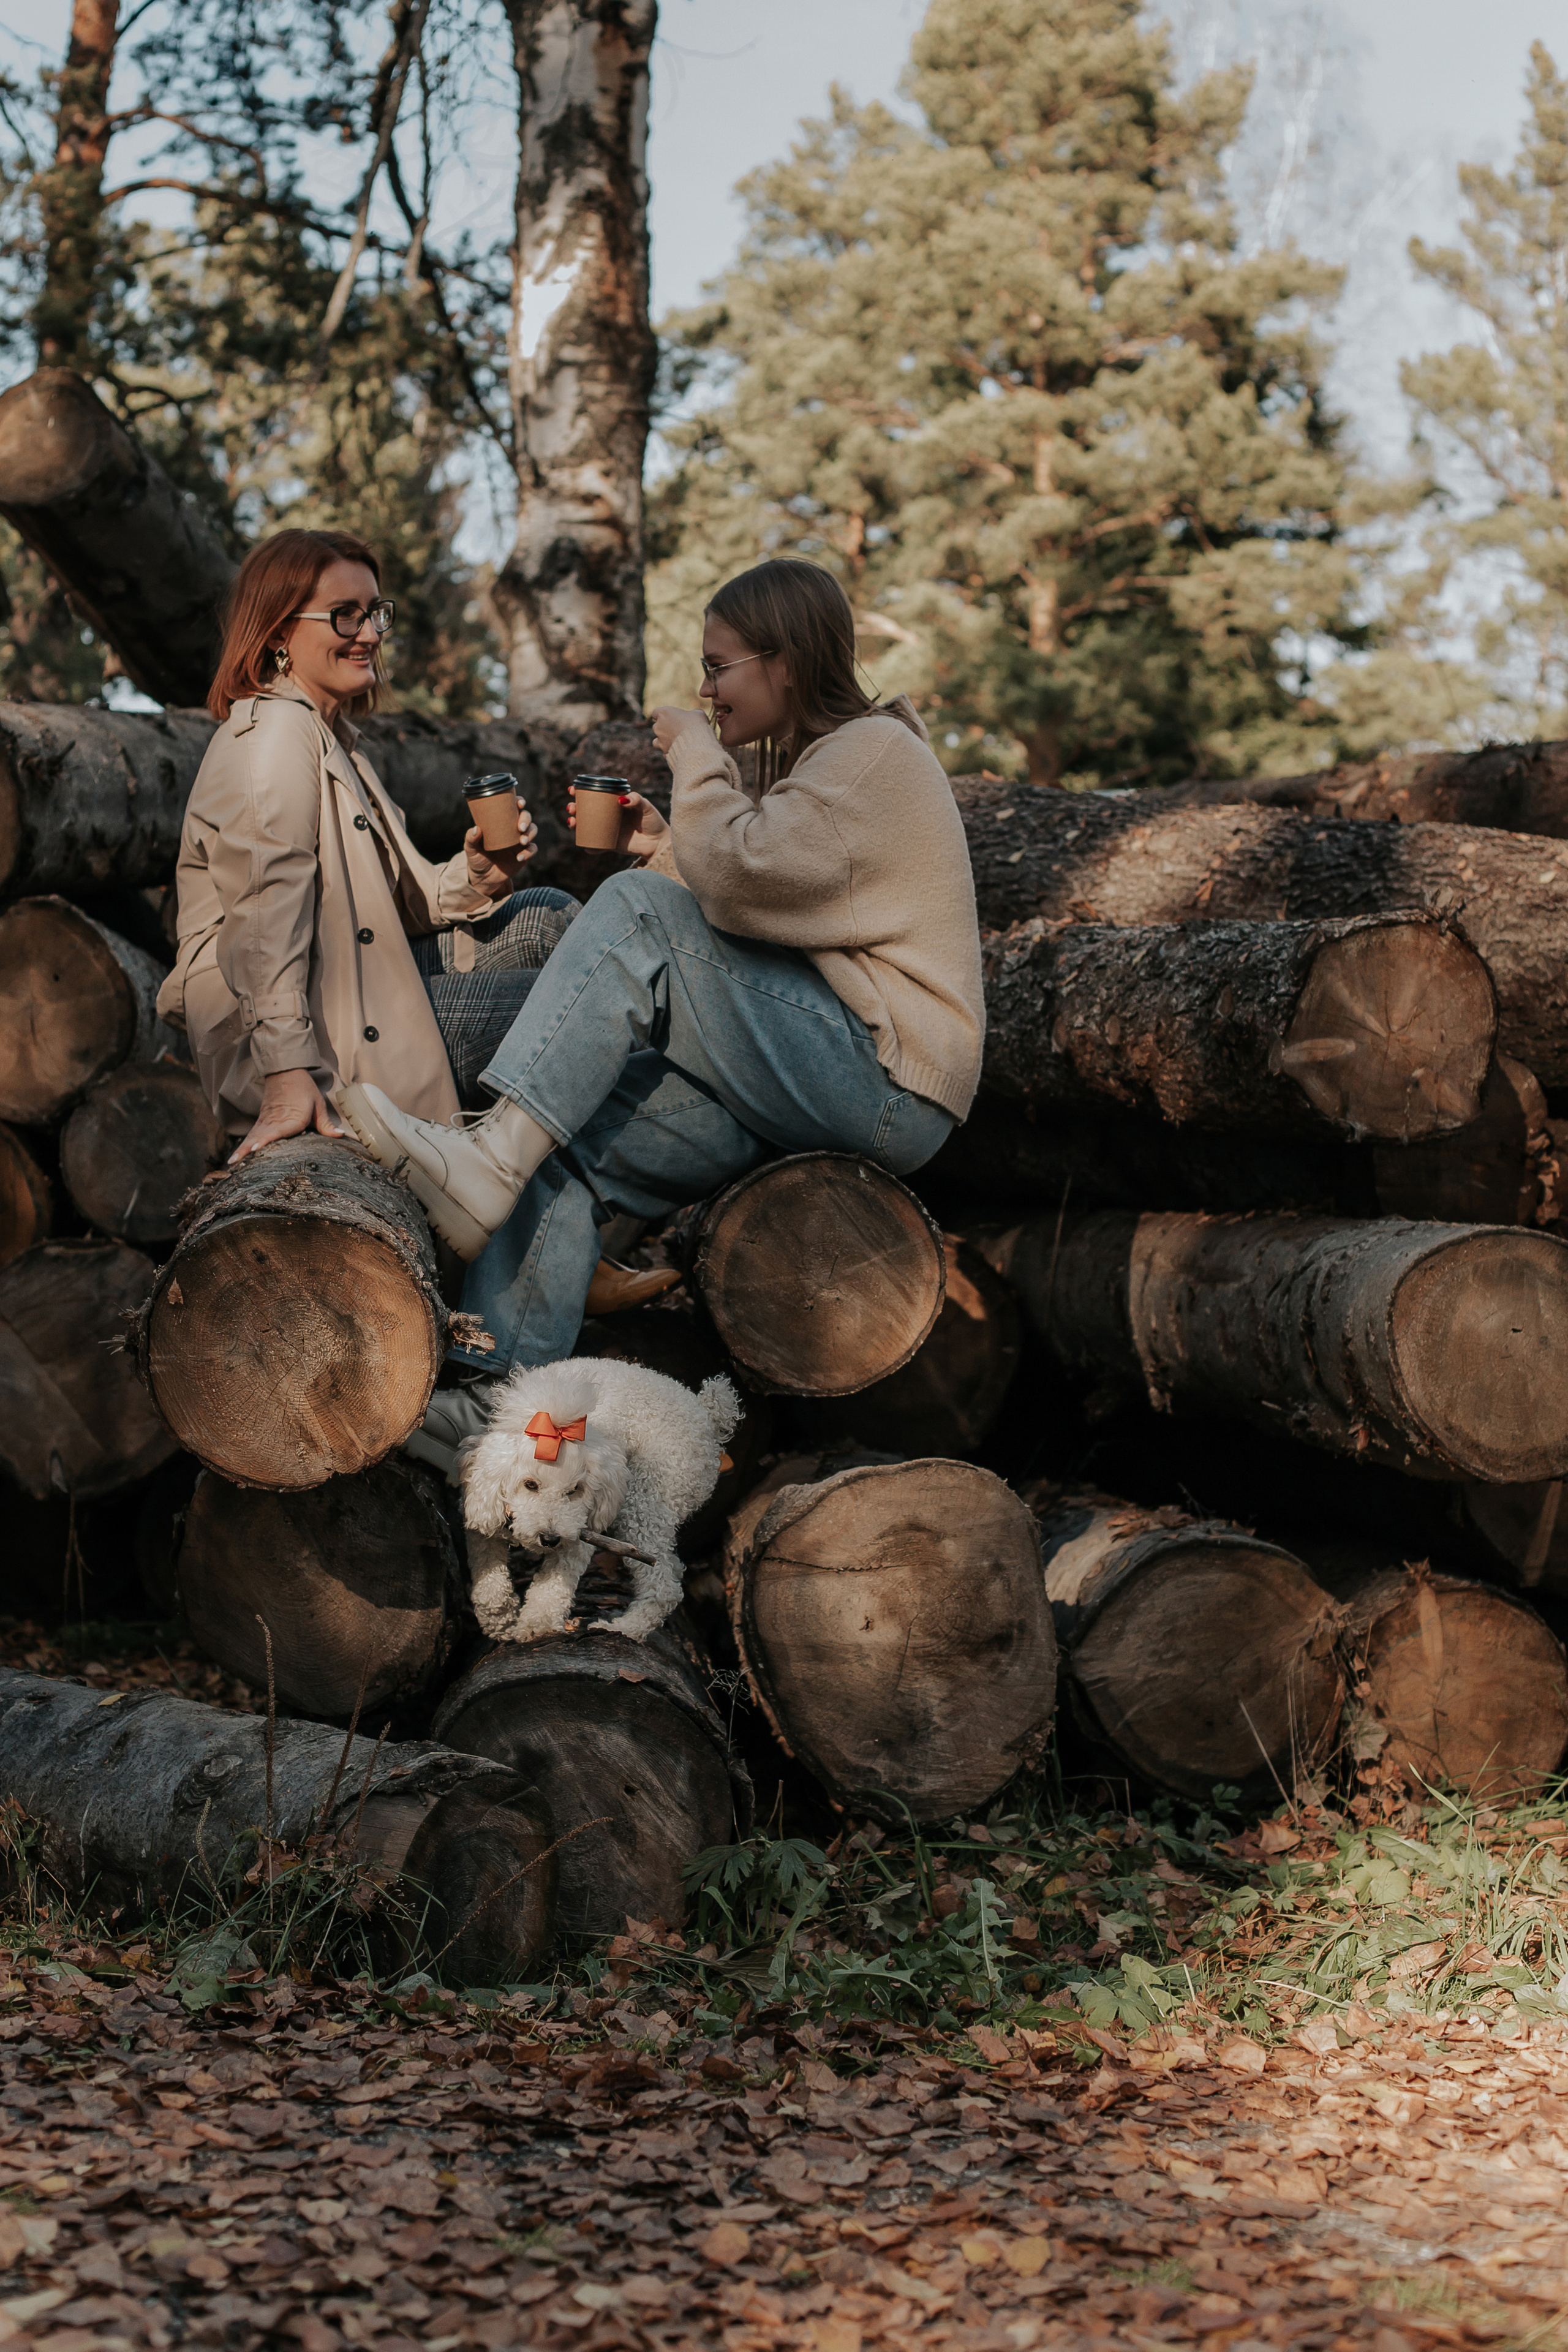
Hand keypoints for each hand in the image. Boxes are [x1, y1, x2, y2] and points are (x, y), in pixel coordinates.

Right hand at [230, 1069, 344, 1163]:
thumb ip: (326, 1124)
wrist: (286, 1071)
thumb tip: (341, 1135)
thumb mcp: (318, 1104)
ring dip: (242, 1149)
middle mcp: (276, 1120)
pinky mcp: (262, 1119)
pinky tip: (237, 1155)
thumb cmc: (304, 1088)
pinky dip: (243, 1144)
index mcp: (292, 1117)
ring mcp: (266, 1120)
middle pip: (259, 1136)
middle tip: (235, 1164)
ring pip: (252, 1136)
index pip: (277, 1130)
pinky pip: (251, 1133)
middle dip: (247, 1150)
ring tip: (232, 1163)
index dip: (266, 1140)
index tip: (255, 1148)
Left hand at [464, 810, 537, 899]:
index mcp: (501, 822)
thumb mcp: (470, 849)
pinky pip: (532, 849)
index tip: (519, 803)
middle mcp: (512, 829)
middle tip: (520, 828)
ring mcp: (519, 841)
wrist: (483, 878)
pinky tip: (518, 857)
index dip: (519, 802)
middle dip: (526, 819)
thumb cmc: (477, 858)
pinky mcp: (524, 854)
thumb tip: (476, 829)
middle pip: (526, 817)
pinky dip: (528, 852)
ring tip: (522, 841)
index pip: (512, 807)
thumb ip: (471, 839)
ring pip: (533, 830)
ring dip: (530, 833)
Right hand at [567, 786, 668, 857]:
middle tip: (572, 808)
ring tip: (573, 822)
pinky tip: (585, 845)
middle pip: (585, 810)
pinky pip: (595, 846)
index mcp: (613, 803)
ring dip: (575, 824)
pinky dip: (589, 846)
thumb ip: (636, 799)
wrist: (659, 842)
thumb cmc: (653, 821)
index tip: (573, 790)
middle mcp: (607, 816)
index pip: (594, 795)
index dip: (581, 792)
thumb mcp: (646, 806)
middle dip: (573, 808)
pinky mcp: (609, 844)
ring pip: (585, 827)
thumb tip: (621, 800)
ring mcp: (607, 830)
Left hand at [650, 704, 707, 755]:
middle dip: (665, 728)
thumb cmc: (697, 725)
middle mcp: (658, 727)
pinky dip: (670, 752)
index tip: (670, 717)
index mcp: (663, 713)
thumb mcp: (698, 714)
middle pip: (657, 726)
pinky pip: (664, 752)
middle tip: (677, 730)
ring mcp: (660, 741)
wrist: (697, 745)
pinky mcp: (664, 752)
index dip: (663, 715)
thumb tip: (694, 716)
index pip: (656, 712)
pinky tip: (679, 752)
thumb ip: (691, 714)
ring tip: (675, 743)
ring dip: (664, 741)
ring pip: (657, 741)